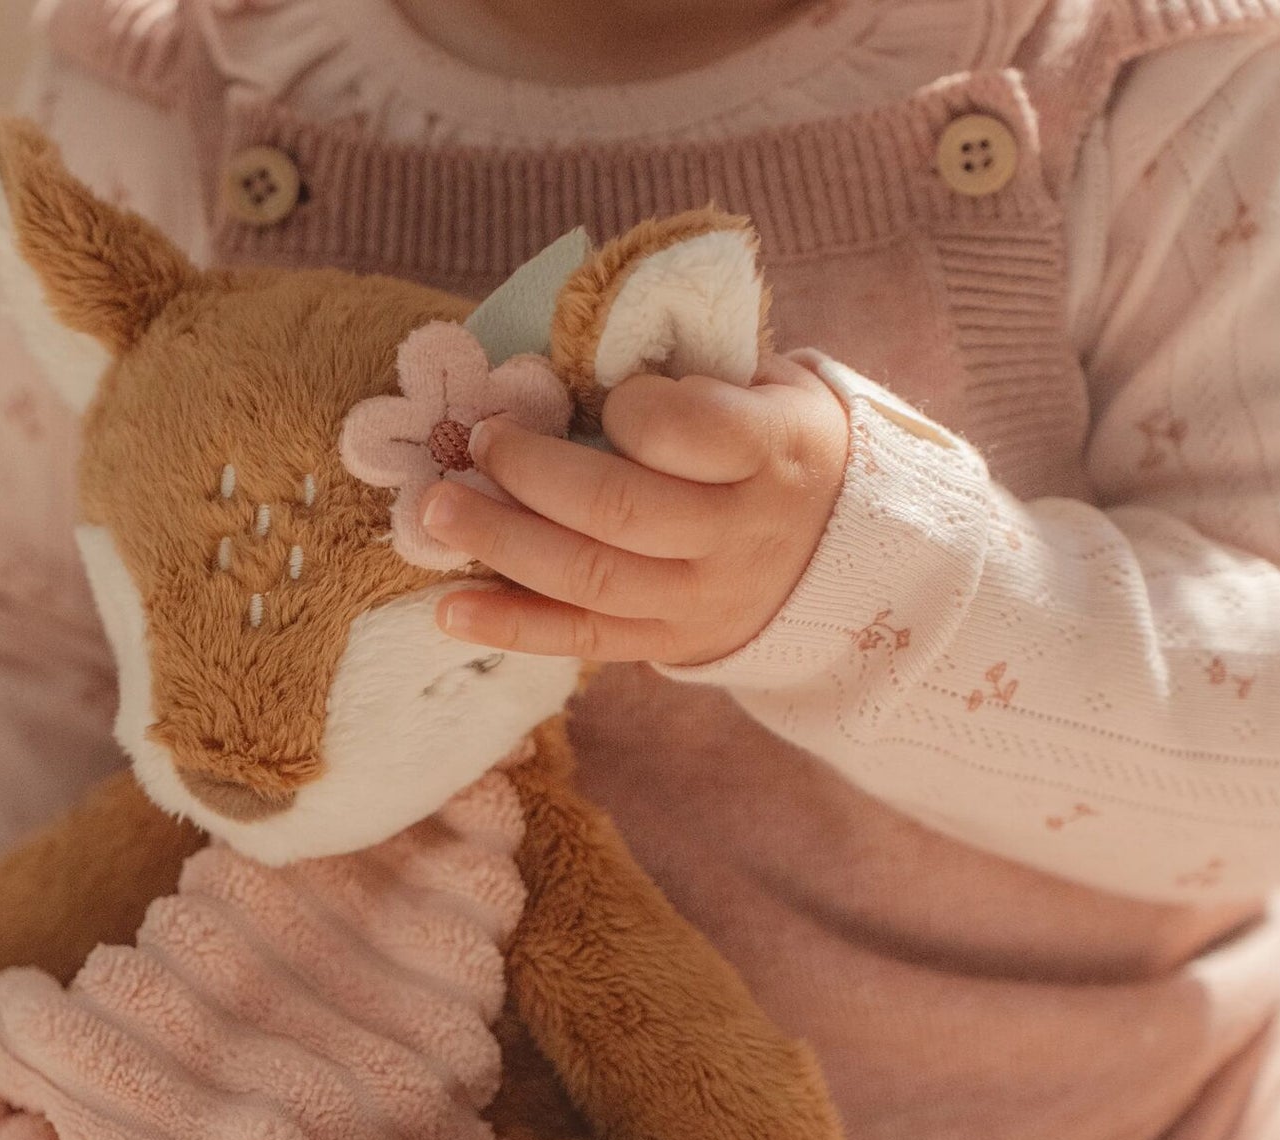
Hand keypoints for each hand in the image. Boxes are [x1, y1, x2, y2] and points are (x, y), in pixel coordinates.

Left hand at [425, 353, 848, 666]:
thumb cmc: (775, 443)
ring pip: (590, 578)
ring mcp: (700, 599)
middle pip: (619, 510)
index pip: (689, 431)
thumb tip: (571, 358)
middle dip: (532, 474)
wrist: (839, 554)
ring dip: (501, 543)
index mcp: (772, 451)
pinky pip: (582, 640)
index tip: (610, 392)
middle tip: (476, 441)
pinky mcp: (667, 643)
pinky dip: (510, 626)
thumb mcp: (765, 387)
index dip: (632, 408)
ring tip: (440, 509)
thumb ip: (688, 373)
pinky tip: (449, 610)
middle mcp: (738, 534)